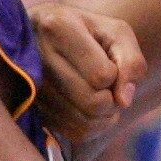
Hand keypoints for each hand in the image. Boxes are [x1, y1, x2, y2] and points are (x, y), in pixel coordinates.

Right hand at [32, 2, 144, 143]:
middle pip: (93, 102)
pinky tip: (89, 109)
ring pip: (84, 122)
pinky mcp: (32, 109)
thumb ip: (131, 62)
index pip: (102, 75)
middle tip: (110, 87)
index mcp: (58, 27)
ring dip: (104, 115)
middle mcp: (37, 57)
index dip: (115, 74)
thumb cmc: (87, 31)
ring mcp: (29, 86)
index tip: (107, 62)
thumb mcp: (116, 33)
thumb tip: (124, 101)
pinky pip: (74, 133)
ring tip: (100, 96)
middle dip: (112, 99)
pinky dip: (91, 127)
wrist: (43, 37)